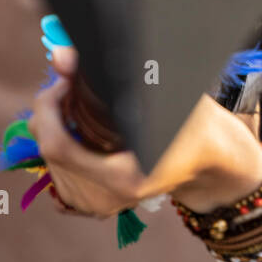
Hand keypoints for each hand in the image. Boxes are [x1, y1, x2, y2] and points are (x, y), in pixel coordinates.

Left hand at [27, 47, 261, 217]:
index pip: (58, 145)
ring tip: (78, 102)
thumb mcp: (164, 90)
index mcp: (125, 178)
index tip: (64, 77)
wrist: (213, 160)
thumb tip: (61, 54)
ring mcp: (99, 207)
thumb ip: (113, 72)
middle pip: (48, 151)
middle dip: (51, 110)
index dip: (50, 106)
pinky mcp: (94, 206)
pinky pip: (57, 173)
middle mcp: (108, 199)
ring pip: (48, 161)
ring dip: (55, 126)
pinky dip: (62, 146)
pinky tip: (81, 128)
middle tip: (71, 80)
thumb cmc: (195, 121)